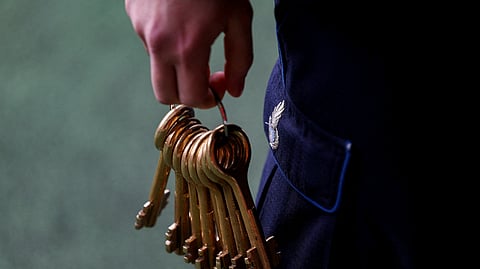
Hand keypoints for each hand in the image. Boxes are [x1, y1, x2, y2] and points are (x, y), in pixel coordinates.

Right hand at [125, 0, 252, 107]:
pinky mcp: (132, 15)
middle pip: (164, 94)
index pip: (191, 97)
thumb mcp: (239, 17)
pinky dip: (165, 40)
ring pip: (156, 66)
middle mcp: (158, 44)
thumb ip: (240, 59)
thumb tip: (235, 90)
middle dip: (186, 94)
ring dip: (176, 64)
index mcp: (187, 47)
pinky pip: (148, 40)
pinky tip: (178, 16)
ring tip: (193, 34)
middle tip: (203, 78)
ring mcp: (141, 29)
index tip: (218, 87)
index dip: (209, 100)